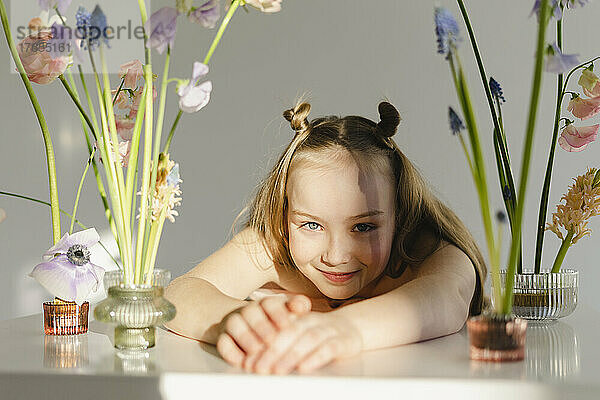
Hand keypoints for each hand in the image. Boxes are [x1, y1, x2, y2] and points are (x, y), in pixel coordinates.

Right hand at [216, 294, 311, 367]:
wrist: (243, 323)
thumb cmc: (274, 321)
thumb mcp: (287, 313)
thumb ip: (297, 307)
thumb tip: (303, 305)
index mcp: (266, 304)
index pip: (270, 303)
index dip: (278, 313)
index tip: (287, 325)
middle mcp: (249, 311)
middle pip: (251, 312)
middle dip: (262, 326)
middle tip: (271, 340)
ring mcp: (234, 323)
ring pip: (235, 324)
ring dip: (245, 337)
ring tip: (256, 350)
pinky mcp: (222, 337)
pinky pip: (222, 342)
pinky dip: (230, 351)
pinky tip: (240, 360)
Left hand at [244, 311, 362, 374]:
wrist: (353, 326)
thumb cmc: (320, 332)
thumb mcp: (300, 331)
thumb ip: (280, 340)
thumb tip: (254, 360)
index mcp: (299, 317)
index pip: (277, 328)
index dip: (261, 345)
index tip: (248, 361)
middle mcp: (313, 320)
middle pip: (291, 332)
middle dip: (273, 352)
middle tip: (259, 368)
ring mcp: (329, 330)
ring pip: (309, 339)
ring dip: (291, 356)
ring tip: (278, 371)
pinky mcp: (344, 341)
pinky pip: (329, 348)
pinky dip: (316, 358)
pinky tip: (304, 368)